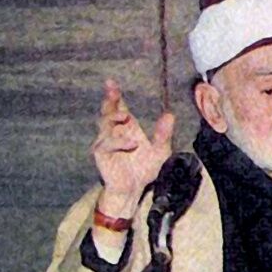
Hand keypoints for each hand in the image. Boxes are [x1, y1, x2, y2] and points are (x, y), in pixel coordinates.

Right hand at [91, 79, 174, 216]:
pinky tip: (132, 143)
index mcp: (127, 127)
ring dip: (114, 118)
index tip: (111, 82)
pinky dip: (119, 142)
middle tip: (111, 88)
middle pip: (107, 110)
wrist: (134, 188)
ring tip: (126, 117)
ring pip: (104, 124)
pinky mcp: (101, 154)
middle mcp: (114, 131)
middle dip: (109, 99)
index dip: (114, 94)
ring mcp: (106, 142)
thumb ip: (164, 134)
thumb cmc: (145, 168)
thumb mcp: (160, 151)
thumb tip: (170, 115)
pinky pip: (107, 144)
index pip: (118, 107)